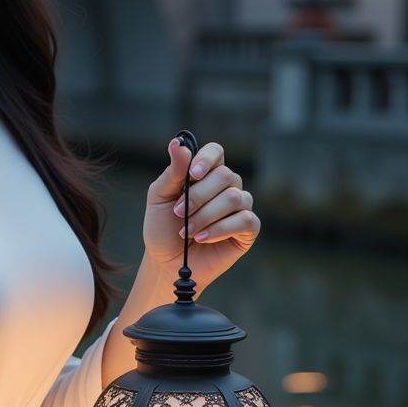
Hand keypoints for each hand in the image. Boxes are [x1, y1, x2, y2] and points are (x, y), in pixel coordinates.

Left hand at [142, 137, 260, 292]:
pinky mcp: (248, 229)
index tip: (192, 175)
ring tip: (187, 232)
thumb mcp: (159, 197)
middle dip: (198, 196)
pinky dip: (220, 229)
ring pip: (235, 198)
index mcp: (205, 174)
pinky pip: (245, 220)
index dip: (207, 159)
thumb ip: (172, 172)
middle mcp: (226, 186)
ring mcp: (239, 207)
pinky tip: (202, 238)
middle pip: (225, 175)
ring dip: (206, 215)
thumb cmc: (162, 228)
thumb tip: (177, 143)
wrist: (166, 263)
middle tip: (179, 213)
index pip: (216, 151)